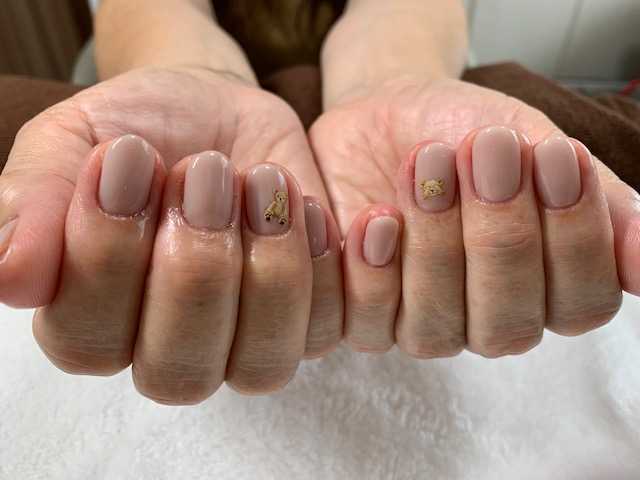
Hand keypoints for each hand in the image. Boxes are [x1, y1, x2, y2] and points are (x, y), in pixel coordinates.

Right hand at [0, 67, 342, 402]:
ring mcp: (244, 344)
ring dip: (267, 266)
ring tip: (260, 178)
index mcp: (94, 318)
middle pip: (178, 370)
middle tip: (204, 171)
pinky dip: (322, 260)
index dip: (106, 255)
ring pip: (261, 364)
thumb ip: (33, 202)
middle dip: (196, 265)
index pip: (87, 339)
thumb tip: (7, 279)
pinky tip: (304, 200)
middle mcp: (171, 348)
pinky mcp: (307, 321)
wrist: (219, 113)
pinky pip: (325, 326)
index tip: (125, 158)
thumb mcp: (73, 141)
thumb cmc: (140, 131)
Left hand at [310, 77, 639, 356]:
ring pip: (435, 329)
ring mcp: (423, 325)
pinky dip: (374, 272)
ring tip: (428, 162)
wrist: (390, 109)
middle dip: (499, 233)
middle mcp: (487, 320)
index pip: (581, 304)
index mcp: (546, 291)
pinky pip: (368, 325)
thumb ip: (602, 205)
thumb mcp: (541, 147)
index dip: (572, 236)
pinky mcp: (365, 315)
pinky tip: (378, 217)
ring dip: (435, 243)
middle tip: (484, 149)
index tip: (552, 154)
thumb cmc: (468, 130)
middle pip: (508, 321)